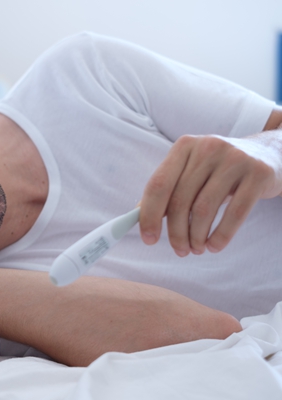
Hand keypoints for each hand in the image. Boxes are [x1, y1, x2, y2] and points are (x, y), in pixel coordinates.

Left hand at [139, 131, 281, 255]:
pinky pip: (235, 213)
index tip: (148, 239)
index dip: (149, 215)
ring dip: (196, 237)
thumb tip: (138, 215)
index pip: (159, 184)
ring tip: (196, 248)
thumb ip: (167, 188)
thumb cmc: (219, 169)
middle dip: (176, 232)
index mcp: (185, 146)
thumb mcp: (192, 170)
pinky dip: (221, 236)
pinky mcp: (258, 173)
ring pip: (204, 209)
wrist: (267, 153)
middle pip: (180, 200)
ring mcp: (235, 159)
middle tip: (179, 250)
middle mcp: (208, 148)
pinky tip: (215, 246)